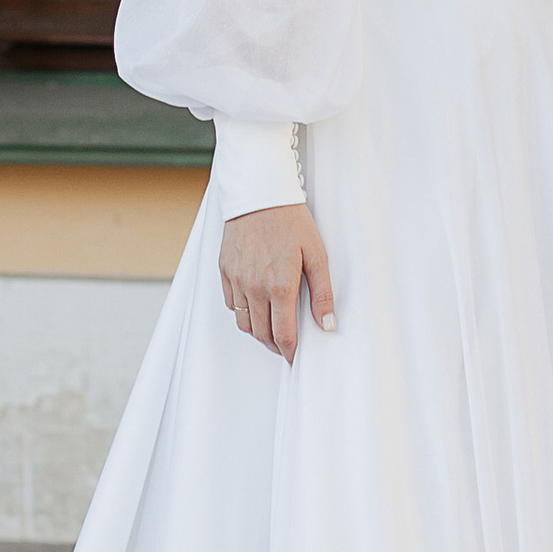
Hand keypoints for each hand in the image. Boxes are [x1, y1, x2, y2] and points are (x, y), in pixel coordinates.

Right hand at [218, 201, 335, 359]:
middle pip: (262, 334)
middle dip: (275, 344)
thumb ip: (322, 293)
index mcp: (280, 285)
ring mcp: (236, 280)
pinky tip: (255, 306)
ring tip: (272, 328)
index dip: (290, 351)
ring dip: (258, 331)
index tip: (294, 357)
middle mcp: (254, 287)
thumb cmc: (291, 221)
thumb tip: (327, 324)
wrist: (260, 194)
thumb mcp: (316, 254)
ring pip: (244, 323)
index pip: (283, 335)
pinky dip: (242, 312)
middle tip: (286, 345)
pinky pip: (231, 304)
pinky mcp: (224, 271)